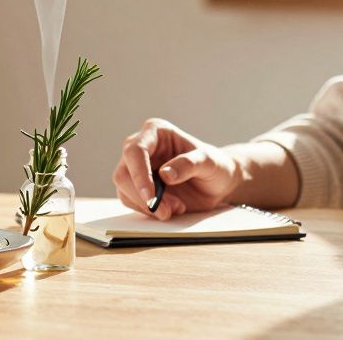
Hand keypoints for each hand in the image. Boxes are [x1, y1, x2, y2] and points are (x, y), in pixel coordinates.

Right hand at [112, 118, 242, 220]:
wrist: (219, 183)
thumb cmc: (215, 165)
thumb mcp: (209, 162)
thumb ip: (189, 164)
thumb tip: (164, 174)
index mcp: (156, 131)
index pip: (135, 150)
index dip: (139, 174)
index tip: (151, 197)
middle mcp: (142, 147)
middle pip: (123, 173)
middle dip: (143, 196)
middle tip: (166, 211)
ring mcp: (138, 167)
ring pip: (124, 190)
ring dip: (147, 206)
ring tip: (176, 207)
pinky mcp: (138, 186)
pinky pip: (132, 201)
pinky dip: (149, 211)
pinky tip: (170, 209)